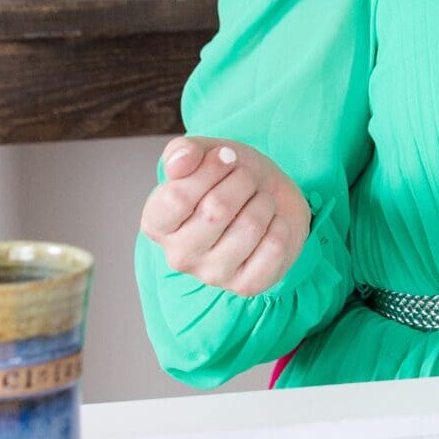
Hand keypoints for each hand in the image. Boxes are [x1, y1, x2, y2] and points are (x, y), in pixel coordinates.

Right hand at [139, 136, 310, 296]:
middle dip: (242, 181)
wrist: (270, 195)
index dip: (209, 169)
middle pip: (217, 210)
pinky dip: (281, 225)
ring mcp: (212, 275)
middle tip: (246, 179)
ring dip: (263, 202)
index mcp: (157, 223)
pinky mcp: (246, 286)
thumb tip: (178, 163)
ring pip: (250, 226)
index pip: (176, 198)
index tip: (226, 156)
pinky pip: (274, 247)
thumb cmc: (230, 177)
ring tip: (258, 201)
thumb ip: (183, 152)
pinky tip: (271, 224)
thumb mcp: (205, 153)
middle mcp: (178, 255)